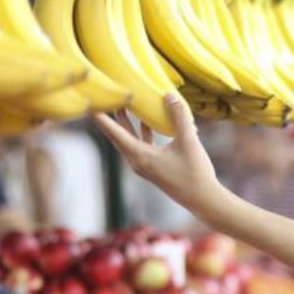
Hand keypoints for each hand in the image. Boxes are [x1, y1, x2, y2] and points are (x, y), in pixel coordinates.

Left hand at [92, 100, 221, 215]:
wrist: (203, 199)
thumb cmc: (195, 173)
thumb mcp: (188, 141)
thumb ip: (179, 116)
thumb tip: (169, 94)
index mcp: (140, 156)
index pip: (114, 133)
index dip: (101, 117)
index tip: (90, 102)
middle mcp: (137, 161)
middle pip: (118, 134)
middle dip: (113, 115)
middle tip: (108, 95)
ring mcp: (145, 165)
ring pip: (130, 139)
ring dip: (127, 122)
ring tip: (125, 104)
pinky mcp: (153, 166)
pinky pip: (142, 144)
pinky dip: (143, 131)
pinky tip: (149, 120)